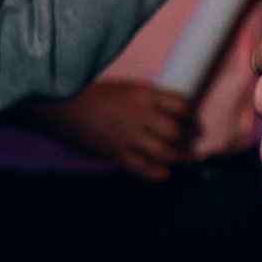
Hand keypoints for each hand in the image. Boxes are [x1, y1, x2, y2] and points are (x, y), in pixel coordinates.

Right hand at [35, 79, 196, 181]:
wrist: (65, 106)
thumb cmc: (97, 94)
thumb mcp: (129, 88)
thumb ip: (151, 99)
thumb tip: (174, 114)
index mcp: (145, 94)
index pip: (181, 105)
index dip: (193, 118)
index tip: (196, 125)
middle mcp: (141, 114)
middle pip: (177, 130)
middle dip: (189, 139)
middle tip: (193, 144)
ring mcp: (129, 135)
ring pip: (164, 151)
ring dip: (177, 156)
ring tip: (184, 158)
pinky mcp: (116, 153)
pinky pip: (143, 168)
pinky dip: (158, 173)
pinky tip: (165, 174)